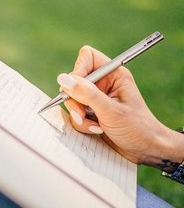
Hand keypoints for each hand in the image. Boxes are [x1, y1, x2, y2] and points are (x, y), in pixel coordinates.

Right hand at [57, 46, 183, 166]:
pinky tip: (96, 129)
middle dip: (75, 100)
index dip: (78, 70)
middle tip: (83, 113)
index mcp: (113, 74)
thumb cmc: (137, 128)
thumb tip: (63, 79)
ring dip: (79, 115)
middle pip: (74, 81)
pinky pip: (75, 113)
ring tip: (95, 126)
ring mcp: (96, 98)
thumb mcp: (110, 110)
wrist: (145, 150)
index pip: (87, 57)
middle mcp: (103, 84)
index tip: (76, 88)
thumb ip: (86, 94)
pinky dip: (82, 124)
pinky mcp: (91, 112)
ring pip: (72, 99)